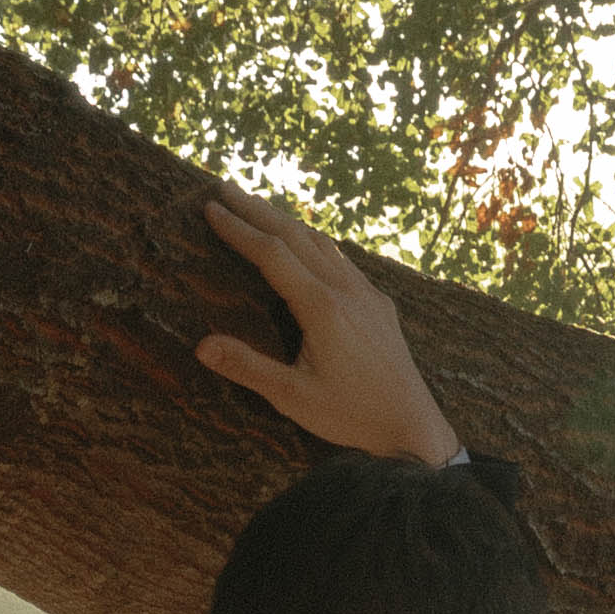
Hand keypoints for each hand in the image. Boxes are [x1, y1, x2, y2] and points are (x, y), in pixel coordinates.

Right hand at [199, 190, 461, 466]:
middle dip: (257, 210)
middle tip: (224, 188)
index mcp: (322, 308)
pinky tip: (307, 244)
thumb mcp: (293, 397)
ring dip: (286, 221)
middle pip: (296, 235)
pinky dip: (313, 241)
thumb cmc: (352, 416)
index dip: (239, 229)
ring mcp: (366, 294)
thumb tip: (202, 346)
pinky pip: (341, 259)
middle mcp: (346, 290)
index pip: (272, 254)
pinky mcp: (379, 304)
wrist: (412, 425)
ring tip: (258, 208)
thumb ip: (248, 368)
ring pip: (321, 242)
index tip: (211, 209)